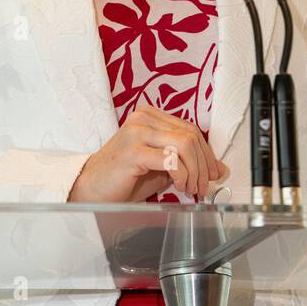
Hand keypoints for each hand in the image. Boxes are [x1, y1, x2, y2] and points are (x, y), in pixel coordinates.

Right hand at [66, 104, 228, 202]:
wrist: (90, 189)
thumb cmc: (123, 178)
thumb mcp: (160, 167)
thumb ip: (184, 162)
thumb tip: (216, 168)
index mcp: (149, 116)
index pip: (189, 129)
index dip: (207, 152)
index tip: (214, 172)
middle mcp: (143, 118)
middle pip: (190, 135)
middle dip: (203, 164)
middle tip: (203, 186)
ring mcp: (137, 132)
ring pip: (184, 144)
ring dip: (194, 170)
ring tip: (191, 188)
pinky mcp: (133, 150)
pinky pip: (170, 158)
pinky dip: (182, 175)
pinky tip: (179, 186)